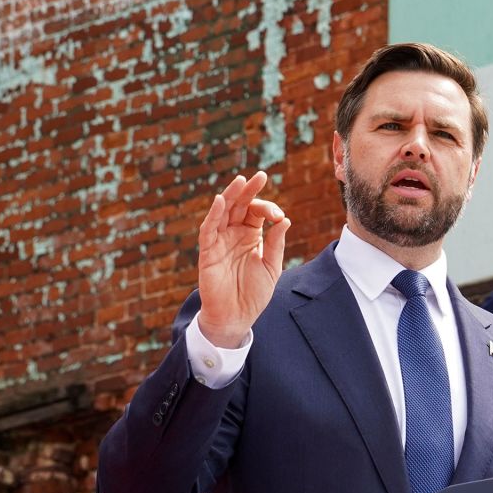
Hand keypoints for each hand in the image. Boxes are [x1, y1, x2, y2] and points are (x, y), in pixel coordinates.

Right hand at [197, 171, 289, 347]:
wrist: (237, 316)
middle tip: (261, 176)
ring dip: (231, 196)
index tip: (278, 216)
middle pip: (240, 206)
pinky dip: (214, 215)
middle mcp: (234, 234)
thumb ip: (277, 244)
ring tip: (241, 180)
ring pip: (223, 212)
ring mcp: (220, 241)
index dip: (268, 209)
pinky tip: (221, 201)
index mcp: (250, 236)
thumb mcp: (272, 267)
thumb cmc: (254, 294)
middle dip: (249, 191)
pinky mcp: (208, 252)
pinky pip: (209, 230)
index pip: (257, 212)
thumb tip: (285, 220)